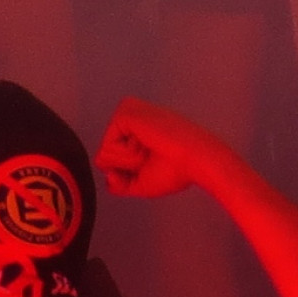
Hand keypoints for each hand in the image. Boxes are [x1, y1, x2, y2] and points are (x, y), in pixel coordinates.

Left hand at [94, 96, 232, 198]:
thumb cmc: (175, 172)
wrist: (194, 161)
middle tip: (151, 156)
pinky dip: (125, 155)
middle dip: (125, 167)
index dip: (127, 172)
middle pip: (103, 157)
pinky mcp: (125, 112)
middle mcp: (131, 120)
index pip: (110, 159)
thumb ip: (121, 184)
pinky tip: (146, 144)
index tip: (152, 163)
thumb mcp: (142, 184)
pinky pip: (106, 147)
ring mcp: (128, 113)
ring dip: (127, 161)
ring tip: (150, 149)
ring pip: (103, 152)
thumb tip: (108, 177)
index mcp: (137, 132)